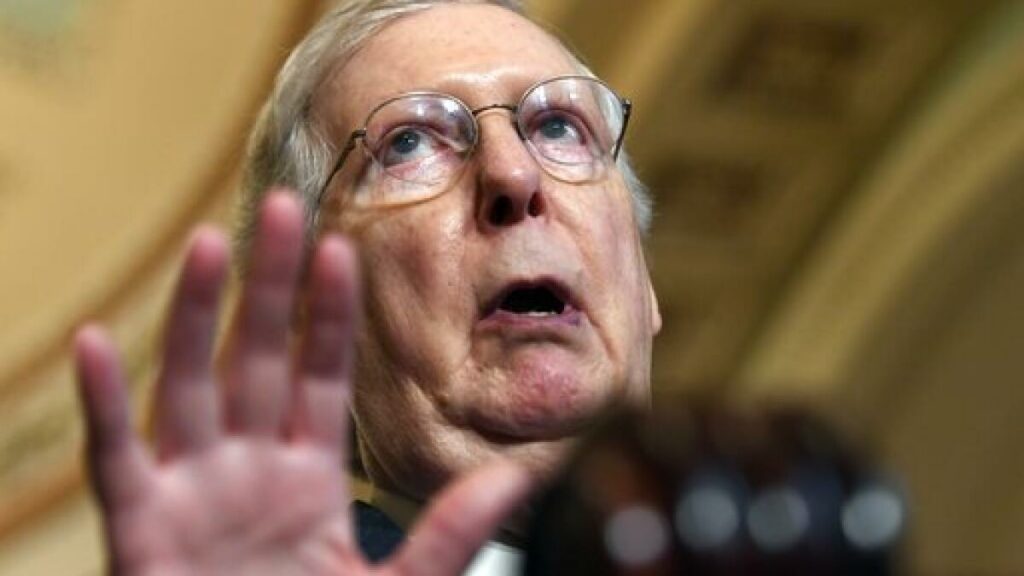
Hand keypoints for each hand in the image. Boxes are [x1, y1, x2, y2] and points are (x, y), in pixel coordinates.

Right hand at [74, 191, 532, 574]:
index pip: (322, 375)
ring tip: (208, 244)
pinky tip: (97, 344)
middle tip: (281, 205)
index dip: (331, 314)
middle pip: (259, 359)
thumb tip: (514, 479)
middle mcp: (249, 469)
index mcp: (309, 477)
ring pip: (190, 388)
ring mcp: (192, 493)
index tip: (345, 249)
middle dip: (270, 287)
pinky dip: (104, 406)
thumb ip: (445, 536)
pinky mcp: (142, 531)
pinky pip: (116, 461)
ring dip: (195, 317)